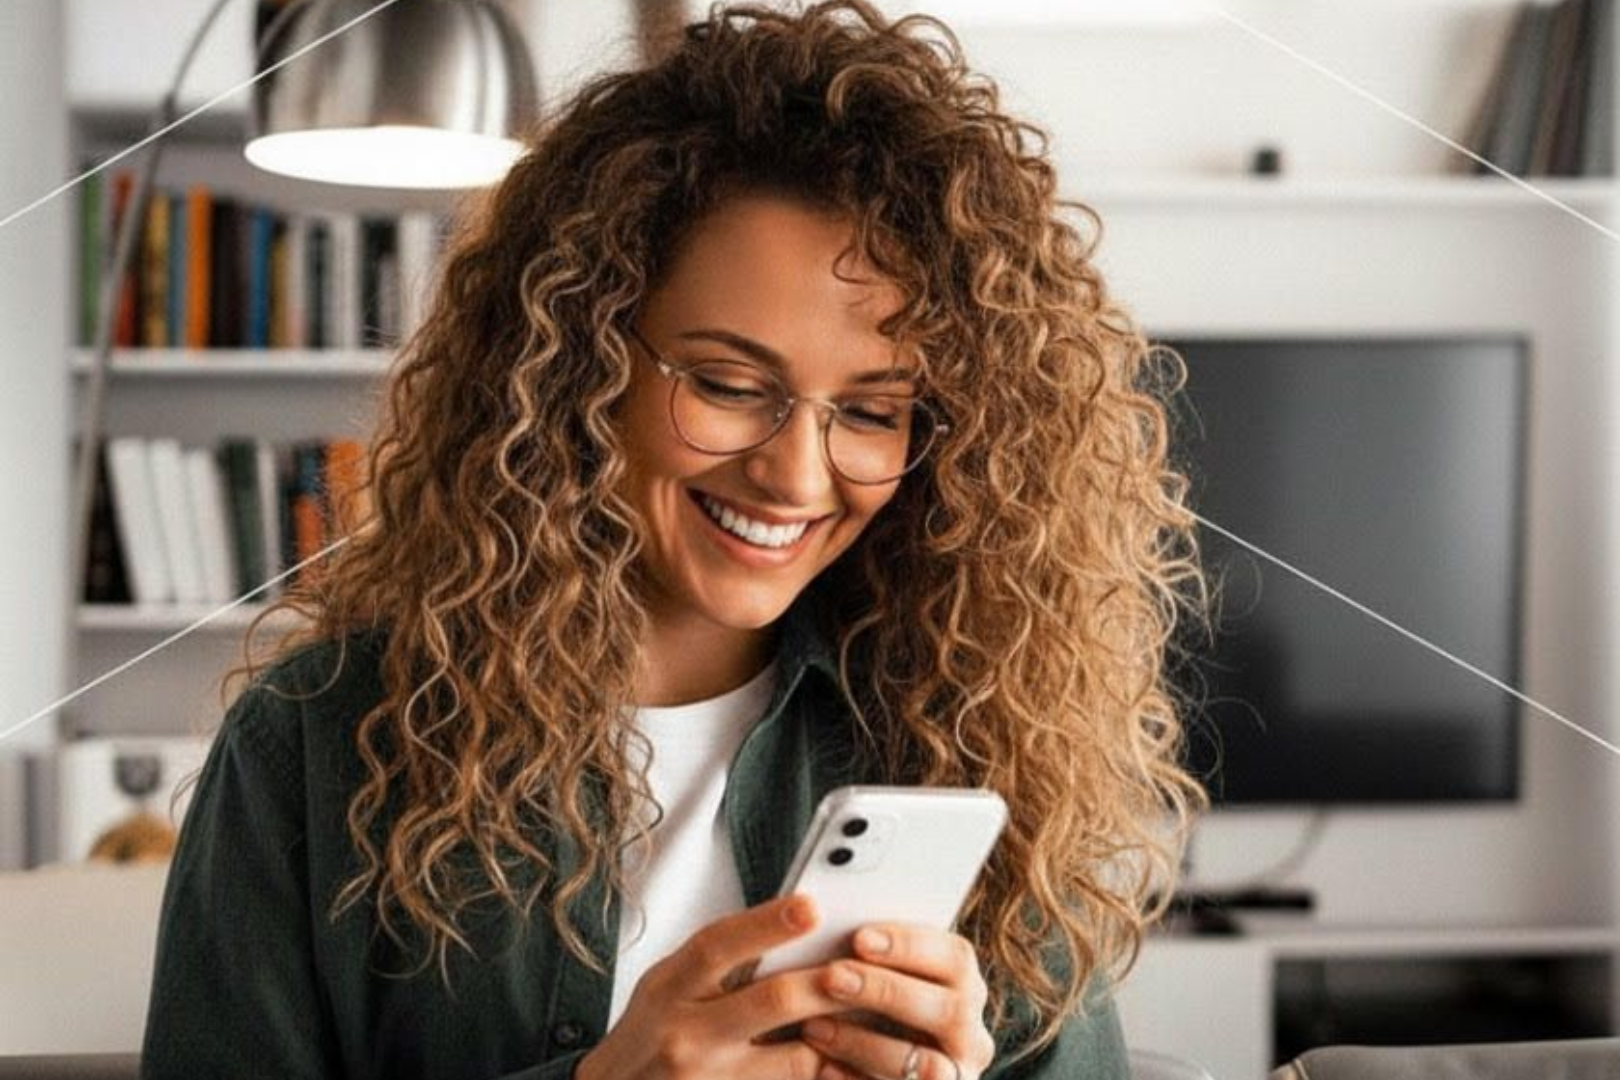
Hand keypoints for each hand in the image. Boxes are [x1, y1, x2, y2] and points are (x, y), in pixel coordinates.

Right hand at [575, 895, 844, 1079]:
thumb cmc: (646, 1038)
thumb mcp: (664, 986)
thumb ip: (713, 962)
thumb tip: (780, 924)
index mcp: (670, 987)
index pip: (718, 945)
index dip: (767, 923)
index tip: (810, 906)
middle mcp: (687, 1034)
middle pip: (770, 1001)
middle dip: (823, 983)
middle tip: (861, 967)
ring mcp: (708, 1078)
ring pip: (795, 1056)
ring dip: (836, 1035)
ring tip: (868, 1016)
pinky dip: (821, 1070)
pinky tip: (844, 1063)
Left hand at [800, 924, 995, 1079]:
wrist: (875, 1067)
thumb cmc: (871, 1005)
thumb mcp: (881, 976)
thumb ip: (872, 954)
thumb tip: (824, 915)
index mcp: (965, 986)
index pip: (956, 957)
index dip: (909, 945)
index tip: (858, 937)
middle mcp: (972, 1033)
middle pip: (946, 1009)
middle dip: (884, 990)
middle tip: (831, 977)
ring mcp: (956, 1075)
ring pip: (924, 1062)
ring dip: (863, 1042)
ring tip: (813, 1026)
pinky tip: (823, 1067)